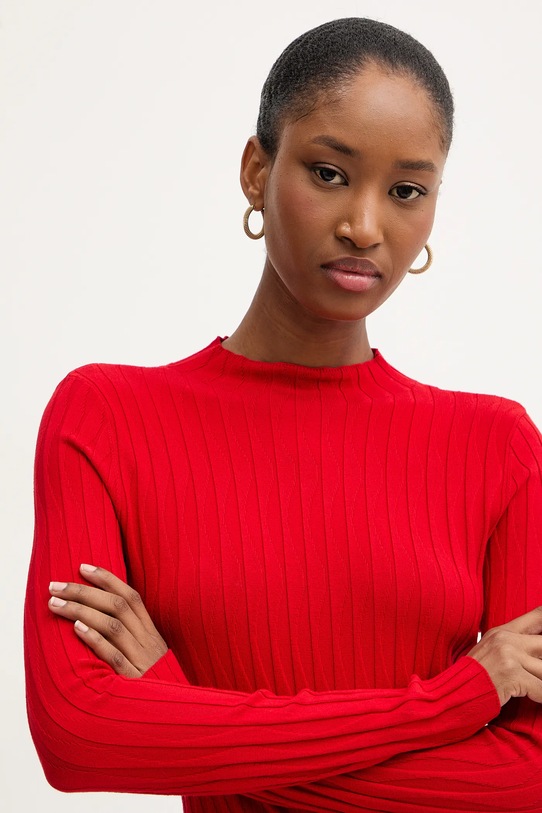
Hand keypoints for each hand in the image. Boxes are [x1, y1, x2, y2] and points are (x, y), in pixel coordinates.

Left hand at [48, 564, 167, 677]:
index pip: (130, 596)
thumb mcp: (151, 655)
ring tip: (56, 604)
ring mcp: (142, 659)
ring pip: (113, 626)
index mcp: (152, 632)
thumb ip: (133, 635)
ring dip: (82, 610)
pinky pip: (114, 656)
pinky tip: (78, 629)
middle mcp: (148, 641)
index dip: (107, 579)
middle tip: (56, 585)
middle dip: (84, 591)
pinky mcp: (135, 680)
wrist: (176, 716)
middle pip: (117, 606)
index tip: (82, 567)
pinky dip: (96, 640)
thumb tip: (102, 614)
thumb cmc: (158, 685)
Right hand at [467, 607, 541, 705]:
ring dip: (541, 681)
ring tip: (536, 687)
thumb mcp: (490, 652)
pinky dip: (541, 697)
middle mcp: (507, 639)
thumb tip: (537, 651)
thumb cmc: (473, 678)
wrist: (453, 694)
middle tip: (537, 670)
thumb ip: (512, 646)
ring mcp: (509, 655)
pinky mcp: (511, 674)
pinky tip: (536, 698)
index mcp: (502, 631)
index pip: (537, 616)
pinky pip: (541, 689)